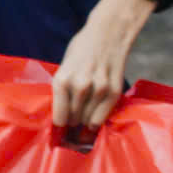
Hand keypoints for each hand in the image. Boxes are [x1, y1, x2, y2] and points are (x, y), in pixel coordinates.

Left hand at [51, 0, 155, 127]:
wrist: (107, 34)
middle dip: (72, 126)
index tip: (58, 137)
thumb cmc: (81, 50)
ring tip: (82, 122)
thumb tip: (62, 116)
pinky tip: (94, 118)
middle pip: (74, 120)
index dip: (58, 130)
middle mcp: (80, 87)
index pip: (59, 117)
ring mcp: (99, 89)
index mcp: (62, 80)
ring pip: (89, 120)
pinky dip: (98, 119)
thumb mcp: (64, 67)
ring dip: (85, 123)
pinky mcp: (114, 90)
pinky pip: (104, 115)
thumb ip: (63, 90)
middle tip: (71, 128)